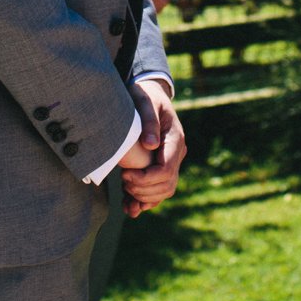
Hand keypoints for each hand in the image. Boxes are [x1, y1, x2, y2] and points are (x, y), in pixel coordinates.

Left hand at [122, 78, 186, 216]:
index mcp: (175, 138)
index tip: (125, 174)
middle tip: (123, 181)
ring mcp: (170, 160)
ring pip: (164, 191)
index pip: (165, 170)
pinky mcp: (161, 166)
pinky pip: (157, 190)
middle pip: (167, 184)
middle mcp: (177, 152)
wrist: (149, 94)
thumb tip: (150, 145)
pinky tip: (130, 206)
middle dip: (143, 190)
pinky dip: (144, 201)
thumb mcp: (145, 102)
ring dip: (144, 198)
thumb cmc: (145, 95)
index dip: (145, 178)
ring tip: (125, 194)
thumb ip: (148, 122)